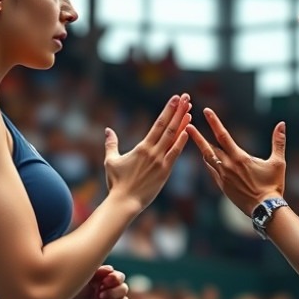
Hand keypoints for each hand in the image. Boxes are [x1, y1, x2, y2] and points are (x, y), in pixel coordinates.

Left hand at [61, 265, 128, 298]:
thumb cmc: (65, 286)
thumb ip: (96, 271)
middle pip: (124, 290)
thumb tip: (110, 269)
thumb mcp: (81, 276)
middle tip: (100, 295)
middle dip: (114, 293)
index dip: (116, 279)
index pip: (120, 278)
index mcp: (102, 279)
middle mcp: (106, 291)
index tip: (104, 282)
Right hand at [104, 94, 191, 209]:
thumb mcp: (111, 161)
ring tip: (190, 109)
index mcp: (142, 147)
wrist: (124, 202)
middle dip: (178, 111)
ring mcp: (161, 162)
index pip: (158, 124)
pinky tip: (189, 131)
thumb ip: (111, 144)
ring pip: (174, 138)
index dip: (168, 110)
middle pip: (169, 127)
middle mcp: (153, 152)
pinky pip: (176, 154)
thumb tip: (108, 130)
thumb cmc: (116, 183)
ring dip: (183, 122)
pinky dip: (182, 142)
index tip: (175, 99)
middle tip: (187, 97)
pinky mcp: (165, 172)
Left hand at [188, 108, 286, 215]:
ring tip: (193, 139)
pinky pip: (211, 171)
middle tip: (186, 125)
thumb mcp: (278, 162)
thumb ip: (278, 142)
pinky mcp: (222, 187)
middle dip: (197, 136)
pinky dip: (208, 162)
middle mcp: (228, 166)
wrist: (265, 210)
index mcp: (239, 158)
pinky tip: (207, 158)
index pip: (223, 135)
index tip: (206, 111)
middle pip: (208, 148)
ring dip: (201, 148)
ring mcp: (223, 177)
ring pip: (208, 159)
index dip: (214, 122)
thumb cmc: (273, 186)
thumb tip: (282, 124)